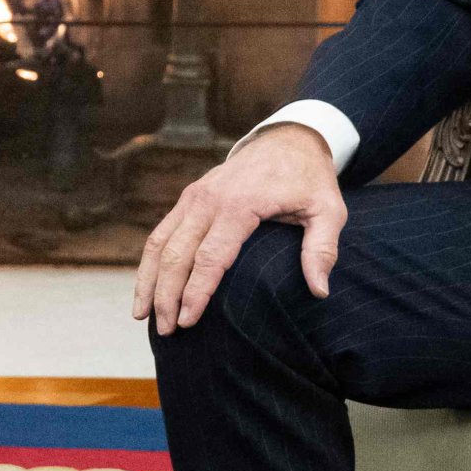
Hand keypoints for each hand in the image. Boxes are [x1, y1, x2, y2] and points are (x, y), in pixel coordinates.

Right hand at [132, 123, 344, 334]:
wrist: (288, 139)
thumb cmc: (309, 179)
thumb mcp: (328, 210)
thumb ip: (322, 250)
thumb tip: (319, 291)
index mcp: (240, 204)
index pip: (210, 256)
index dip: (196, 292)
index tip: (188, 321)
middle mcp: (209, 199)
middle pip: (177, 254)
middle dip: (166, 295)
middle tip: (167, 331)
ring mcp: (194, 197)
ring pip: (159, 243)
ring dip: (149, 281)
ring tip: (142, 317)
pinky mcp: (188, 198)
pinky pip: (161, 232)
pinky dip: (150, 262)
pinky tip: (147, 288)